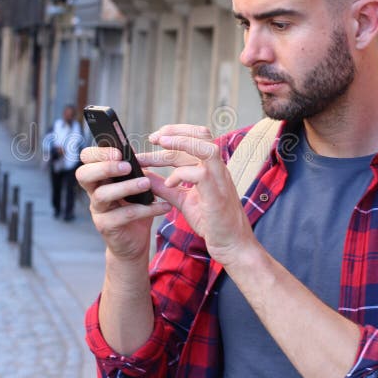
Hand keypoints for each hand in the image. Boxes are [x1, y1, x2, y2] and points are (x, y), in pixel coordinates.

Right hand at [76, 147, 171, 262]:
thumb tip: (136, 152)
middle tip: (127, 166)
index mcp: (98, 177)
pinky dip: (146, 209)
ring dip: (125, 187)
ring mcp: (98, 210)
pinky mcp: (106, 227)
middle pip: (84, 174)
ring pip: (102, 195)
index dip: (98, 153)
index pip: (86, 158)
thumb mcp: (136, 186)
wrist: (133, 244)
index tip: (119, 152)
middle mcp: (93, 192)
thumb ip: (134, 170)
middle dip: (105, 167)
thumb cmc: (135, 208)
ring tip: (146, 183)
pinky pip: (124, 215)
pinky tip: (163, 206)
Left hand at [141, 125, 256, 265]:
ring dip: (181, 142)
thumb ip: (165, 187)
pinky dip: (180, 175)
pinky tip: (169, 183)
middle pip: (201, 136)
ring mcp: (220, 180)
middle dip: (175, 132)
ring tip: (159, 143)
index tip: (154, 138)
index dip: (174, 134)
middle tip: (152, 137)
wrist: (232, 245)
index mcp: (211, 168)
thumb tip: (145, 175)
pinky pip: (201, 174)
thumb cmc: (211, 222)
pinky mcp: (218, 195)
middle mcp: (218, 169)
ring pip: (206, 148)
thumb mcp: (183, 200)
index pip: (195, 139)